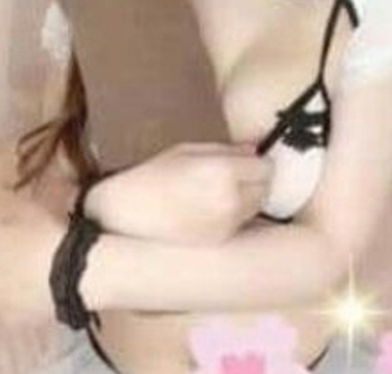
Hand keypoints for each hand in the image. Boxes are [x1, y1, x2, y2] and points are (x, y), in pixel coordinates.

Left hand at [0, 201, 64, 327]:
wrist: (68, 274)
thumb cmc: (48, 235)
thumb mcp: (31, 209)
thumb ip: (12, 209)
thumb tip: (4, 203)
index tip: (12, 234)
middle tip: (23, 254)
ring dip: (7, 282)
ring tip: (34, 275)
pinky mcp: (8, 320)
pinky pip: (11, 307)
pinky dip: (20, 300)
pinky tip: (39, 291)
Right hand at [84, 141, 273, 245]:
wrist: (125, 213)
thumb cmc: (152, 176)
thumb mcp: (187, 151)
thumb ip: (225, 149)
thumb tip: (252, 149)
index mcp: (222, 172)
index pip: (265, 167)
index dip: (255, 161)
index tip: (246, 160)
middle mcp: (229, 201)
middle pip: (265, 188)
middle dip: (254, 179)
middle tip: (232, 174)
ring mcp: (225, 225)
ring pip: (256, 207)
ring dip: (247, 197)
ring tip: (218, 191)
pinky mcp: (218, 241)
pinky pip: (240, 223)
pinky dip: (234, 215)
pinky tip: (210, 208)